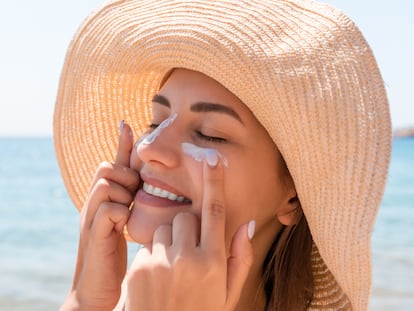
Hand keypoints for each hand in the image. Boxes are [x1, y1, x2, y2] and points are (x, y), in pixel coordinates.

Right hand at [61, 122, 139, 310]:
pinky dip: (119, 213)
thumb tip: (147, 184)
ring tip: (129, 209)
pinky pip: (107, 209)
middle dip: (125, 175)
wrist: (98, 287)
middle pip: (106, 167)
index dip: (121, 144)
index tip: (127, 123)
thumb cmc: (116, 253)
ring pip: (106, 183)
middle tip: (134, 194)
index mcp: (106, 198)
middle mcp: (95, 203)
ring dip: (123, 193)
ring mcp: (91, 217)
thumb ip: (133, 202)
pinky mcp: (93, 234)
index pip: (113, 163)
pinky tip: (124, 225)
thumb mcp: (126, 222)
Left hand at [125, 156, 253, 310]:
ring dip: (169, 242)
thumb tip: (247, 224)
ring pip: (164, 229)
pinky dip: (153, 256)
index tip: (212, 158)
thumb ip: (240, 258)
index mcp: (214, 262)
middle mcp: (188, 258)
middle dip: (187, 228)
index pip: (215, 211)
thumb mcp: (227, 293)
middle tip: (188, 253)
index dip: (214, 181)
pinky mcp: (139, 268)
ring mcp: (161, 262)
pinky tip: (156, 280)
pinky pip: (148, 246)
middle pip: (185, 217)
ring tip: (171, 270)